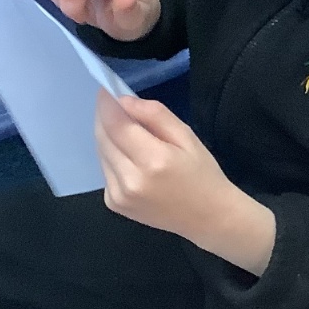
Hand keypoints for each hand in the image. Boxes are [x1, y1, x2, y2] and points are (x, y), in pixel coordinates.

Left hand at [95, 92, 276, 274]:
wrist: (207, 218)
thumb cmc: (202, 174)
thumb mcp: (187, 137)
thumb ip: (155, 115)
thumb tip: (124, 102)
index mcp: (153, 160)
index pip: (116, 124)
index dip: (107, 104)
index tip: (105, 90)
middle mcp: (130, 180)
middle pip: (104, 137)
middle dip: (105, 117)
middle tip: (115, 105)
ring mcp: (119, 195)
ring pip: (102, 153)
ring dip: (109, 137)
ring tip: (130, 134)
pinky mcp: (114, 203)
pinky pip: (106, 170)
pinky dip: (113, 158)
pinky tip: (132, 160)